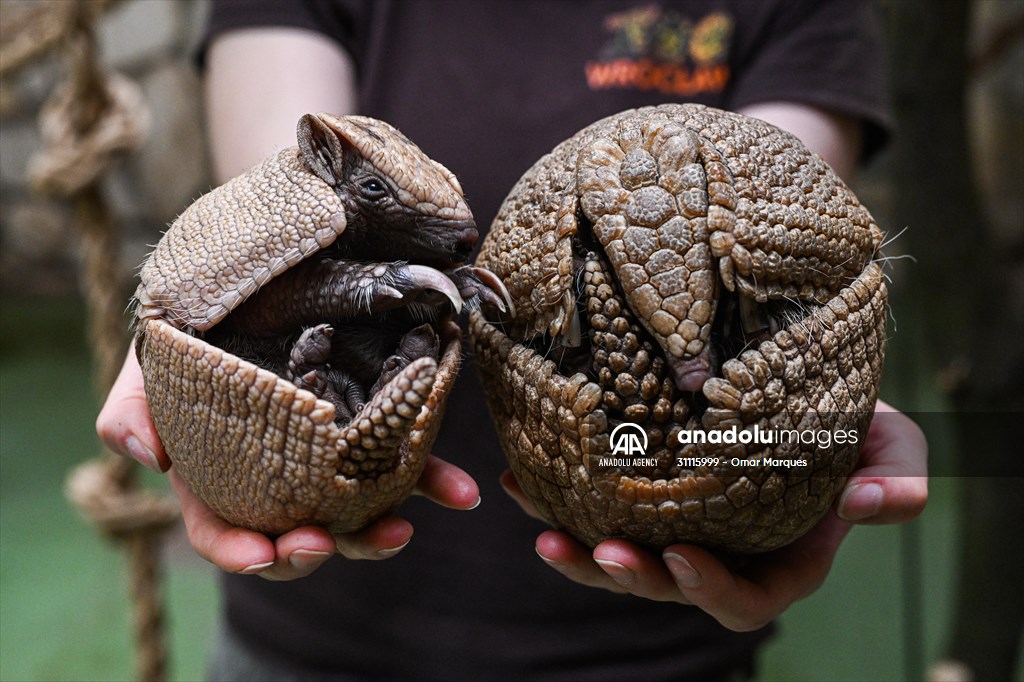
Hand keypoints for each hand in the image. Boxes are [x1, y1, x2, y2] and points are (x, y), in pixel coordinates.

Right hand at [97, 347, 479, 579]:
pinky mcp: (375, 424)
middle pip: (293, 532)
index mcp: (221, 471)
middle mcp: (280, 472)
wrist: (262, 268)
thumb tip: (143, 456)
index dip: (240, 551)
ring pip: (354, 510)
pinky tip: (461, 492)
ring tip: (401, 530)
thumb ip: (134, 403)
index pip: (223, 528)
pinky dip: (435, 481)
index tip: (265, 552)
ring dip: (377, 532)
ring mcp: (331, 453)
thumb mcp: (155, 355)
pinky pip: (407, 460)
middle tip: (326, 540)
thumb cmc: (199, 317)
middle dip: (311, 550)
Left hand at [503, 400, 926, 630]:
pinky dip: (556, 499)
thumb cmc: (854, 423)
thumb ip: (896, 481)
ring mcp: (676, 522)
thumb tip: (866, 508)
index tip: (684, 556)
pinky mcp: (640, 490)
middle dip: (630, 577)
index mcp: (778, 558)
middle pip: (667, 584)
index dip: (710, 590)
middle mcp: (720, 549)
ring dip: (580, 552)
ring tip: (542, 527)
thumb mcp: (893, 448)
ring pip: (621, 555)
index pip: (744, 600)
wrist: (805, 381)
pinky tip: (522, 479)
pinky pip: (593, 507)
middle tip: (598, 551)